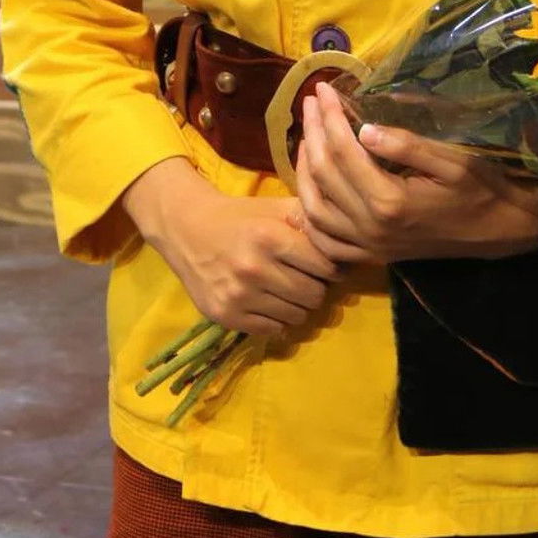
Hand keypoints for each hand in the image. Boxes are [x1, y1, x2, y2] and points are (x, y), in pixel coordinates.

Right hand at [120, 156, 342, 337]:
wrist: (188, 230)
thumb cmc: (241, 218)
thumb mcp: (275, 208)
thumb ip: (310, 219)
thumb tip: (349, 239)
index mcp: (270, 237)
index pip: (325, 267)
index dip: (330, 267)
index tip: (324, 264)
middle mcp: (254, 268)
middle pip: (314, 295)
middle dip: (316, 287)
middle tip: (305, 278)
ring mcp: (239, 296)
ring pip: (297, 315)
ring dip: (298, 305)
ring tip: (286, 288)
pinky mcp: (226, 316)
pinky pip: (273, 329)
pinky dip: (277, 318)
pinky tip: (268, 300)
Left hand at [295, 80, 537, 264]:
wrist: (502, 230)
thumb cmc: (482, 188)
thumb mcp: (453, 160)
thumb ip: (408, 145)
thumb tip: (364, 129)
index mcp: (389, 201)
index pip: (343, 151)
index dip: (329, 116)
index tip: (322, 88)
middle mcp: (371, 228)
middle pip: (323, 176)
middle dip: (313, 133)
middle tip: (310, 102)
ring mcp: (369, 247)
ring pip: (315, 210)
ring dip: (303, 171)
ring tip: (307, 137)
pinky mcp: (373, 256)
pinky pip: (326, 243)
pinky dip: (310, 218)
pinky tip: (310, 190)